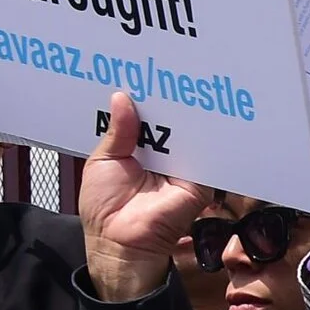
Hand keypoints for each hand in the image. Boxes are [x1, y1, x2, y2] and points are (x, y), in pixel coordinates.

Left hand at [80, 91, 208, 301]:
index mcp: (138, 150)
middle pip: (170, 121)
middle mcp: (163, 154)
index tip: (141, 72)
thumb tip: (122, 97)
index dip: (144, 98)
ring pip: (189, 132)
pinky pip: (205, 152)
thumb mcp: (104, 161)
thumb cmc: (105, 207)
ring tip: (183, 81)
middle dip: (167, 100)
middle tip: (165, 69)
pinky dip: (203, 134)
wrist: (122, 241)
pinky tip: (198, 110)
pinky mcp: (200, 179)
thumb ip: (118, 131)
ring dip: (186, 112)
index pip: (146, 118)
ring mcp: (183, 165)